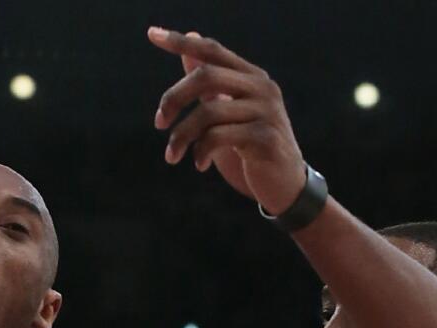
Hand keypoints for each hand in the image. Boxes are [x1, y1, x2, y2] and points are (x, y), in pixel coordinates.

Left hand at [148, 28, 306, 216]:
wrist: (285, 184)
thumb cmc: (251, 148)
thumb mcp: (227, 113)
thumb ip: (210, 82)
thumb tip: (189, 41)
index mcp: (251, 76)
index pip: (212, 50)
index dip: (181, 42)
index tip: (151, 34)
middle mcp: (261, 87)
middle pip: (206, 77)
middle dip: (174, 99)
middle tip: (159, 123)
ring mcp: (265, 111)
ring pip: (208, 112)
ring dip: (181, 136)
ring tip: (172, 156)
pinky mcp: (265, 138)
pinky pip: (218, 137)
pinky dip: (201, 152)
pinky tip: (199, 165)